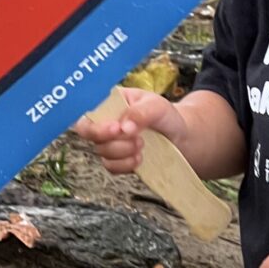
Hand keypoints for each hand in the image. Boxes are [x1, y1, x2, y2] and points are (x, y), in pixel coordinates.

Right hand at [73, 87, 188, 173]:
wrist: (180, 136)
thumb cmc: (165, 115)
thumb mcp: (157, 106)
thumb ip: (141, 112)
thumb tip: (124, 127)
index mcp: (110, 102)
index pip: (88, 111)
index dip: (95, 122)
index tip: (116, 128)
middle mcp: (105, 121)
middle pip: (89, 133)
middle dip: (111, 140)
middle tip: (136, 138)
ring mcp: (110, 141)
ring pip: (102, 152)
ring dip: (123, 152)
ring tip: (142, 145)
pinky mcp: (117, 159)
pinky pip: (111, 167)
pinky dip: (125, 165)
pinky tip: (139, 158)